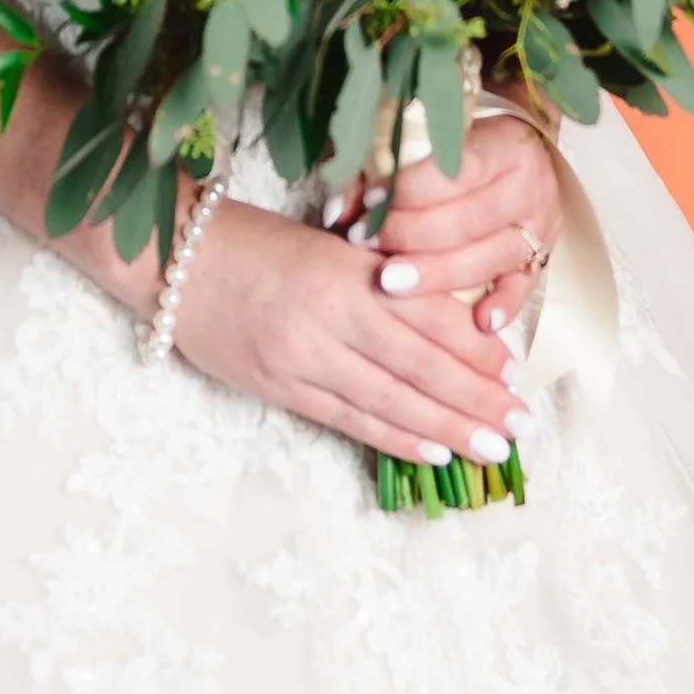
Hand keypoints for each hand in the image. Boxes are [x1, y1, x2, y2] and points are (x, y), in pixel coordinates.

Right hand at [167, 199, 527, 476]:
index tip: (515, 373)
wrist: (172, 260)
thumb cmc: (254, 242)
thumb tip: (454, 323)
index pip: (425, 319)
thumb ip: (383, 280)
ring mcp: (299, 358)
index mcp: (345, 270)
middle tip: (521, 425)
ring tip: (491, 448)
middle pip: (418, 367)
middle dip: (476, 400)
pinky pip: (348, 419)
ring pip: (388, 402)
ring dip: (446, 429)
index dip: (475, 352)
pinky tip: (430, 451)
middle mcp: (326, 317)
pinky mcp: (277, 387)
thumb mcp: (328, 245)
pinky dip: (394, 437)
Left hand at [358, 109, 561, 335]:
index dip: (408, 190)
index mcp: (505, 146)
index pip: (455, 171)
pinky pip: (523, 288)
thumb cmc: (459, 151)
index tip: (369, 204)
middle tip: (367, 246)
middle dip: (412, 236)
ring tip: (391, 282)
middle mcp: (528, 187)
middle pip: (468, 220)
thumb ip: (381, 171)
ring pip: (490, 257)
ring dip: (438, 274)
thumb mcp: (427, 143)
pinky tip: (479, 321)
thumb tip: (339, 213)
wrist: (516, 159)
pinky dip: (503, 306)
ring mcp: (539, 228)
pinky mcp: (540, 261)